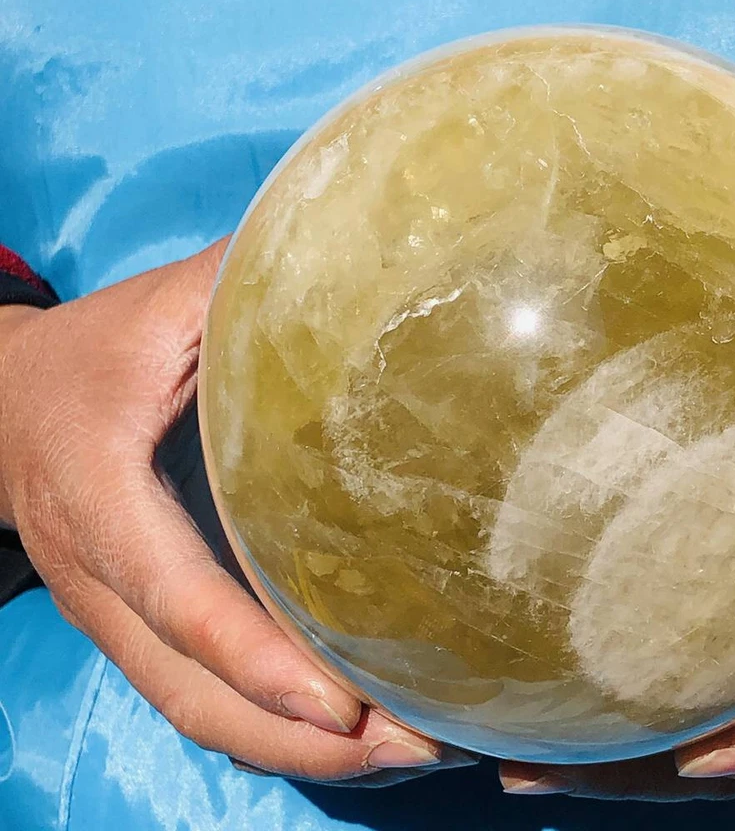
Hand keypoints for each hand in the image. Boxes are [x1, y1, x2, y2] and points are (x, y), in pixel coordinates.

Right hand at [0, 243, 473, 783]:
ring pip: (194, 711)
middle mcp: (100, 579)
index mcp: (101, 497)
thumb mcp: (158, 309)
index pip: (178, 596)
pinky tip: (346, 725)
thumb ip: (237, 289)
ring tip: (403, 754)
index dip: (256, 657)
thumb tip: (346, 258)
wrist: (3, 401)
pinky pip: (194, 694)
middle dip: (301, 739)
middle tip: (414, 748)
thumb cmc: (92, 353)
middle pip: (192, 692)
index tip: (346, 703)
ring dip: (295, 749)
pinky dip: (267, 725)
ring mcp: (111, 615)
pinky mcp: (132, 623)